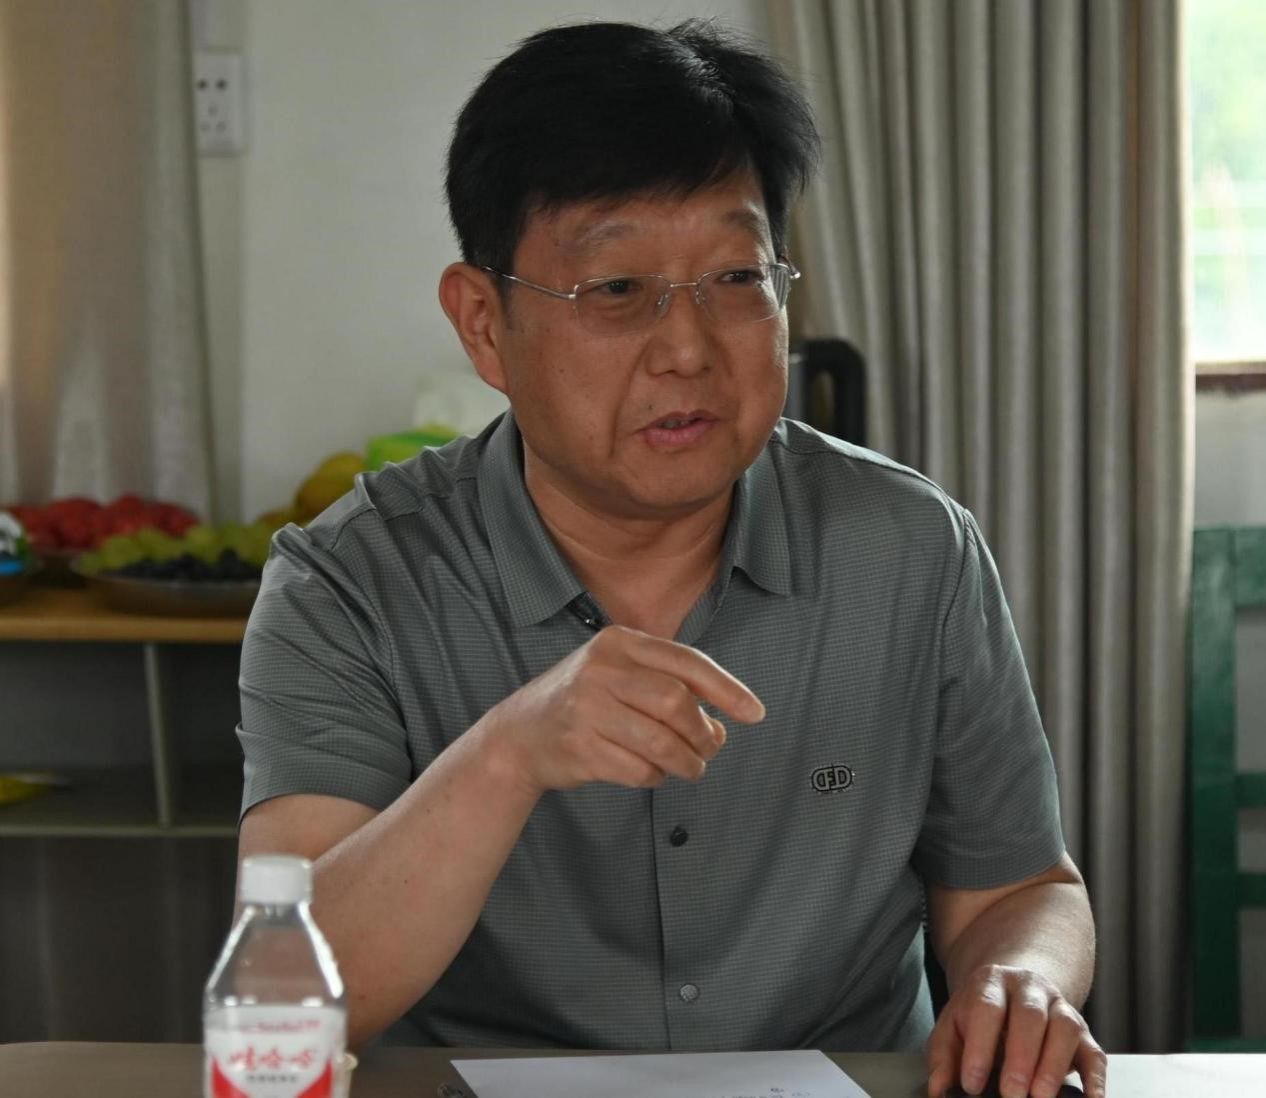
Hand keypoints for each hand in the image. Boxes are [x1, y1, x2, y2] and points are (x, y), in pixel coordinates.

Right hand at [476, 625, 764, 795]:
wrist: (518, 735)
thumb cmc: (584, 702)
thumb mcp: (618, 672)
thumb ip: (667, 685)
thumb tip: (721, 723)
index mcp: (618, 642)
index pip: (686, 662)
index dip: (727, 689)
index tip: (754, 713)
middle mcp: (600, 670)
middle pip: (676, 702)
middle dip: (703, 732)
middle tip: (710, 748)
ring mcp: (586, 709)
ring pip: (661, 741)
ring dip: (687, 762)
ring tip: (690, 767)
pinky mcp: (579, 748)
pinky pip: (639, 769)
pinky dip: (655, 776)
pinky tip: (651, 771)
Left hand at [926, 964, 1105, 1097]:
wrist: (1013, 990)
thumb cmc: (981, 1015)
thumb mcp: (954, 1026)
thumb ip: (944, 1056)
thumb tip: (939, 1089)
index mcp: (992, 983)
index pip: (986, 1008)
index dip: (980, 1046)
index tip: (972, 1083)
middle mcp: (1030, 989)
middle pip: (1030, 1015)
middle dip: (1021, 1057)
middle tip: (1011, 1094)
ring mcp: (1060, 1009)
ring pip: (1065, 1028)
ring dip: (1054, 1066)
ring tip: (1040, 1097)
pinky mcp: (1084, 1035)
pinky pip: (1095, 1054)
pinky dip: (1095, 1080)